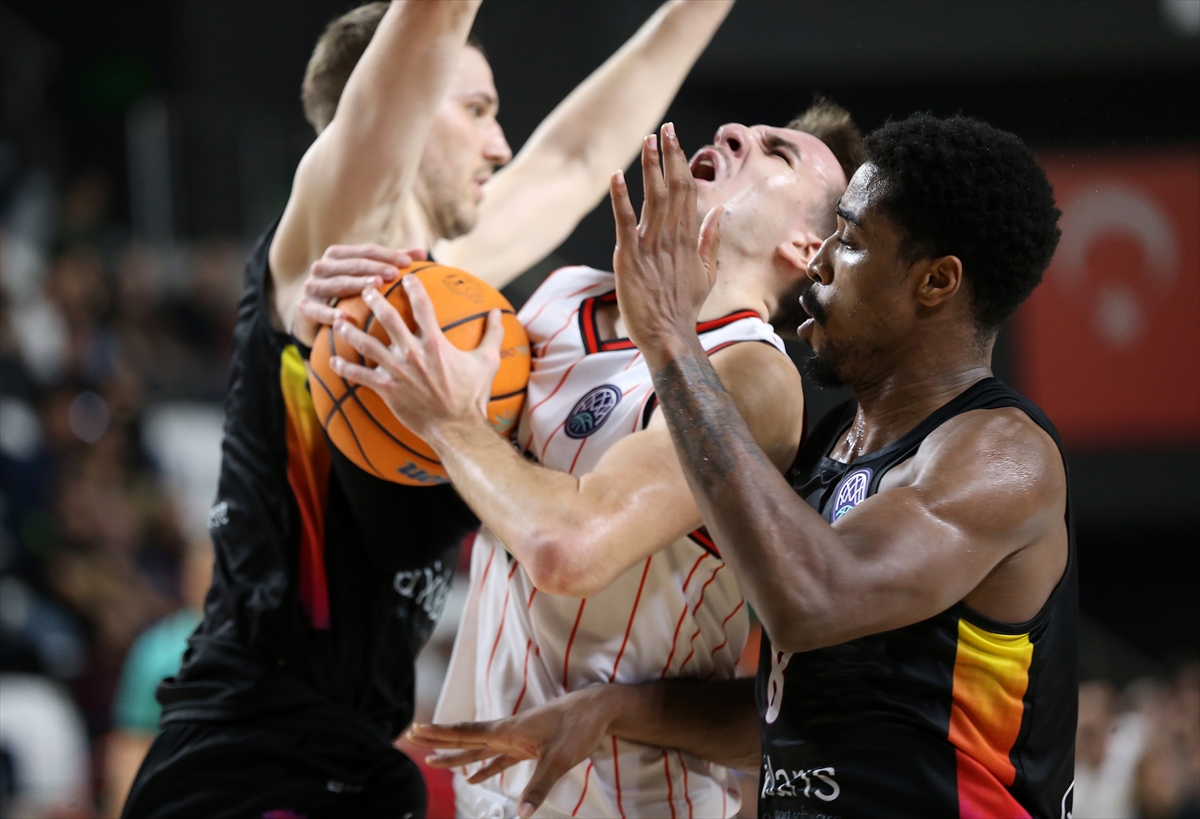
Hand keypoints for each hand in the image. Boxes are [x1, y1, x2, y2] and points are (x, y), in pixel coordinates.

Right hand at [290, 244, 424, 345]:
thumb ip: (392, 264)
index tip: (409, 262)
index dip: (387, 255)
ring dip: (356, 284)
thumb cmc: (347, 297)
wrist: (313, 321)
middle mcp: (323, 267)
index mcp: (339, 256)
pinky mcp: (304, 308)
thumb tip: (422, 252)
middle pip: (352, 264)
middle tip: (394, 274)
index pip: (366, 251)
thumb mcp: (367, 278)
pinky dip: (330, 314)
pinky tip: (345, 318)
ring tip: (375, 288)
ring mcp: (311, 286)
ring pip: (336, 283)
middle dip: (374, 267)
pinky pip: (317, 310)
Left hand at [328, 276, 503, 440]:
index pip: (422, 306)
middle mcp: (413, 352)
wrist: (457, 428)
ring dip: (350, 330)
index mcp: (435, 343)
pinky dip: (344, 368)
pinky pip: (359, 376)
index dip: (413, 287)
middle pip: (387, 318)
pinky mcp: (386, 389)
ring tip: (340, 319)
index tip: (405, 277)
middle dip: (374, 299)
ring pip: (366, 343)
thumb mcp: (487, 362)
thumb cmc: (473, 396)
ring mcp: (397, 371)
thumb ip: (493, 334)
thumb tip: (498, 313)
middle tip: (364, 288)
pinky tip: (332, 360)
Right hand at [405, 688, 616, 818]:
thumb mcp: (559, 759)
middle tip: (412, 737)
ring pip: (479, 748)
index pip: (467, 732)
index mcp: (508, 730)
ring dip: (457, 755)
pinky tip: (475, 778)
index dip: (440, 733)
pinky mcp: (529, 745)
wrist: (598, 709)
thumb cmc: (578, 727)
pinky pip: (499, 758)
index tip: (416, 728)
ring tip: (434, 762)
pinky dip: (485, 767)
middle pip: (466, 737)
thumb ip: (539, 786)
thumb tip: (521, 814)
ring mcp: (517, 738)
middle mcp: (507, 732)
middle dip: (439, 740)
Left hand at [610, 122, 721, 361]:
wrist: (668, 336)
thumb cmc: (683, 307)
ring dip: (649, 168)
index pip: (686, 190)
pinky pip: (625, 222)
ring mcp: (650, 246)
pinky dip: (620, 198)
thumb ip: (710, 239)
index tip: (675, 139)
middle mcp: (671, 237)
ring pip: (652, 199)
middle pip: (672, 188)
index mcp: (687, 238)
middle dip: (668, 156)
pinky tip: (616, 176)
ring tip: (648, 140)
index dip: (679, 162)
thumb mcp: (706, 272)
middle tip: (665, 128)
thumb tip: (718, 209)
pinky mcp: (629, 258)